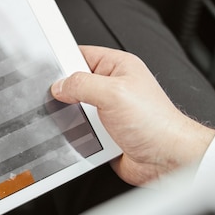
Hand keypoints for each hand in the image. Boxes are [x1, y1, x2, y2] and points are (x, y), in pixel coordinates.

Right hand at [51, 46, 214, 185]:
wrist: (167, 159)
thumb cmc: (155, 123)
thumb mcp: (113, 93)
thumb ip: (81, 84)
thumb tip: (59, 86)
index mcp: (118, 66)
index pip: (81, 54)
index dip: (62, 60)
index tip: (47, 70)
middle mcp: (112, 87)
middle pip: (74, 84)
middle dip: (65, 94)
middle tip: (66, 100)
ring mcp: (107, 110)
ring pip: (75, 109)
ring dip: (73, 118)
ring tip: (82, 122)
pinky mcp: (104, 132)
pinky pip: (80, 130)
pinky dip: (78, 135)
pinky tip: (86, 137)